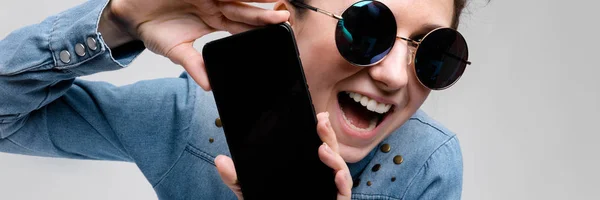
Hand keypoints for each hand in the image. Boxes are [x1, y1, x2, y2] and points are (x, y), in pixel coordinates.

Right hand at [103, 0, 289, 89]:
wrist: (130, 14)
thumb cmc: (155, 30)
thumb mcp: (177, 52)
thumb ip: (194, 66)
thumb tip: (208, 86)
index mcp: (215, 20)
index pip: (242, 25)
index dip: (259, 28)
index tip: (278, 33)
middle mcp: (215, 4)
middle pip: (244, 8)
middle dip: (263, 13)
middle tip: (283, 17)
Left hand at [214, 112, 352, 199]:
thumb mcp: (249, 191)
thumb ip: (235, 178)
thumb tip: (220, 160)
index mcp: (305, 166)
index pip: (315, 143)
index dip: (319, 128)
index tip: (316, 114)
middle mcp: (321, 175)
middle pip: (330, 151)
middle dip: (328, 134)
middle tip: (320, 121)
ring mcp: (330, 189)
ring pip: (339, 169)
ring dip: (335, 156)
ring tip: (322, 148)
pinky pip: (345, 192)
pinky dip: (343, 181)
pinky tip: (336, 175)